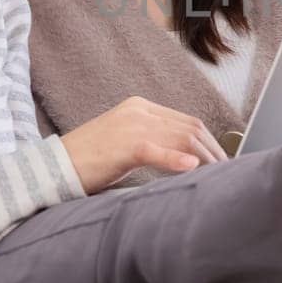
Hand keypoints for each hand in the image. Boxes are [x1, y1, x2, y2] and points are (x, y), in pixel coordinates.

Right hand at [59, 96, 227, 193]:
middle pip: (189, 128)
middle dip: (213, 150)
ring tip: (219, 175)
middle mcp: (139, 111)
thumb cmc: (90, 161)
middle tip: (228, 172)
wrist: (53, 166)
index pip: (187, 121)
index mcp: (140, 108)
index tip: (223, 160)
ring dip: (204, 157)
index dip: (210, 141)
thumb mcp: (126, 143)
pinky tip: (192, 167)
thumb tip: (187, 157)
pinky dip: (176, 158)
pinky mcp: (123, 145)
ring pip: (180, 137)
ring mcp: (131, 125)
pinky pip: (156, 149)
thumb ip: (154, 142)